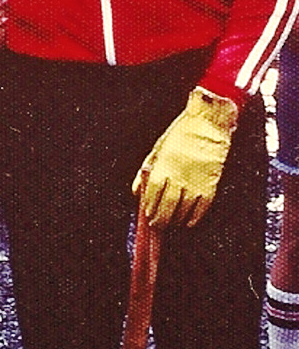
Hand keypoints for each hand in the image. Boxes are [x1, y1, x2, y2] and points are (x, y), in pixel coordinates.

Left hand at [132, 87, 237, 228]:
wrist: (208, 123)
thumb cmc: (181, 133)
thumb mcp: (158, 148)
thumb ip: (146, 171)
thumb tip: (137, 191)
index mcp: (163, 168)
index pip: (152, 196)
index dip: (149, 209)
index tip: (147, 216)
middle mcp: (179, 178)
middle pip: (167, 207)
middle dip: (160, 220)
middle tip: (157, 225)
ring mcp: (196, 183)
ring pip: (183, 211)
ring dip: (175, 220)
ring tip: (171, 224)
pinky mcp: (210, 184)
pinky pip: (201, 208)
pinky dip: (194, 218)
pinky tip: (188, 222)